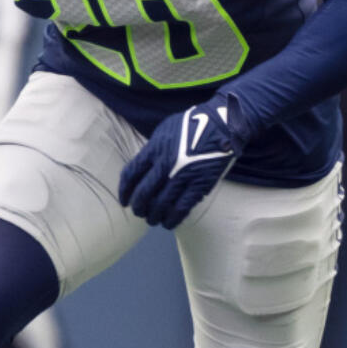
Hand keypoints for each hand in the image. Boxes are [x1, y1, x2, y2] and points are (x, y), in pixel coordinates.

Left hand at [118, 95, 243, 228]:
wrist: (222, 125)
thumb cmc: (192, 124)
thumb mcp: (165, 130)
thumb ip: (152, 150)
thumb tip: (141, 170)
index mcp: (155, 148)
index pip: (131, 174)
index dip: (124, 191)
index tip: (124, 200)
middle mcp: (166, 163)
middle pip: (143, 193)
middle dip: (138, 207)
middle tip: (138, 212)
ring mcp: (183, 175)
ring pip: (161, 205)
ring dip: (153, 217)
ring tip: (153, 220)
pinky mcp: (199, 185)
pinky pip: (181, 208)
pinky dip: (172, 219)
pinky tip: (168, 223)